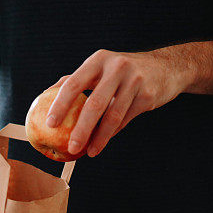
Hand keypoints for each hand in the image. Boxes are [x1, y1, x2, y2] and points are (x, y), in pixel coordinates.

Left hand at [46, 49, 192, 157]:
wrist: (167, 67)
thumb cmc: (124, 71)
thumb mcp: (102, 67)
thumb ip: (77, 80)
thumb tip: (45, 97)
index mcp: (99, 60)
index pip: (74, 83)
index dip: (60, 104)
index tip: (49, 124)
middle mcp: (116, 67)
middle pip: (94, 104)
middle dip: (80, 129)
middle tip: (70, 147)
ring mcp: (134, 81)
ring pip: (113, 116)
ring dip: (99, 138)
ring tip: (89, 152)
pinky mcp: (148, 96)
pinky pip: (125, 120)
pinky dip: (112, 134)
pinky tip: (101, 144)